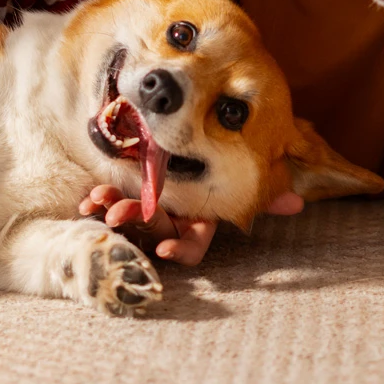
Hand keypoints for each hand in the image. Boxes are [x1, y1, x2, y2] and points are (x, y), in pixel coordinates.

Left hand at [77, 184, 304, 265]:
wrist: (188, 132)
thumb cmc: (222, 162)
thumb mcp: (242, 175)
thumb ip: (265, 190)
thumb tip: (297, 202)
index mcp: (199, 218)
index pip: (193, 245)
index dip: (180, 250)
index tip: (163, 251)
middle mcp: (172, 217)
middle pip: (154, 228)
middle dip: (137, 223)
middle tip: (119, 214)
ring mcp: (146, 205)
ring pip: (128, 216)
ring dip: (113, 209)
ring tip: (99, 201)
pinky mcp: (125, 190)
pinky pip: (108, 203)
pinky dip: (96, 201)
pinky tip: (86, 200)